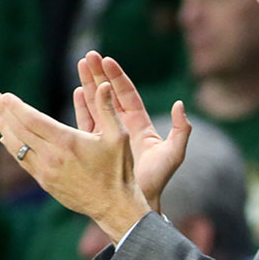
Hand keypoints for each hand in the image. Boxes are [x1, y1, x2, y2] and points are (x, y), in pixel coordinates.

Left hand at [0, 82, 149, 243]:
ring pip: (17, 146)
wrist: (113, 205)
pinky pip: (22, 161)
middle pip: (19, 130)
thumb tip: (104, 84)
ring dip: (3, 128)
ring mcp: (45, 171)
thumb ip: (108, 108)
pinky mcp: (45, 182)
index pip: (32, 119)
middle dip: (4, 111)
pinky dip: (12, 146)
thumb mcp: (119, 136)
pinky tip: (6, 138)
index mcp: (67, 142)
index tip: (5, 95)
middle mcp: (51, 156)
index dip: (16, 106)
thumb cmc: (119, 169)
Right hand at [74, 51, 190, 208]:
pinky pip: (88, 122)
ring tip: (79, 65)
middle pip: (110, 94)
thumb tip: (179, 104)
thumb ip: (181, 130)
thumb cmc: (157, 181)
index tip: (107, 59)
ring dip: (88, 84)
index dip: (117, 77)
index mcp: (140, 124)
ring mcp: (109, 135)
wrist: (138, 204)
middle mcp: (124, 126)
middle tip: (88, 55)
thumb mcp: (173, 154)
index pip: (127, 94)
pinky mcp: (97, 145)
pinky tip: (77, 92)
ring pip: (97, 104)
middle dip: (99, 74)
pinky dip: (82, 107)